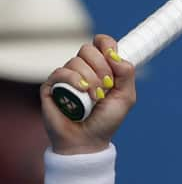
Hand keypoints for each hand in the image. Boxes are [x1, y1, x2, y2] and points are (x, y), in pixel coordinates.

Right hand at [41, 34, 135, 154]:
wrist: (87, 141)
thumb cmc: (106, 121)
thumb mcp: (126, 97)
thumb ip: (127, 73)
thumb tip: (115, 55)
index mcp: (101, 68)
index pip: (102, 43)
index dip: (107, 45)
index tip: (113, 57)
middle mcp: (83, 69)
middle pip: (88, 49)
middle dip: (101, 66)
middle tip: (106, 86)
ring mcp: (66, 77)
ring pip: (76, 61)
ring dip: (90, 79)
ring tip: (94, 98)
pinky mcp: (51, 86)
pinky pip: (61, 72)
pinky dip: (73, 80)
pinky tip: (81, 93)